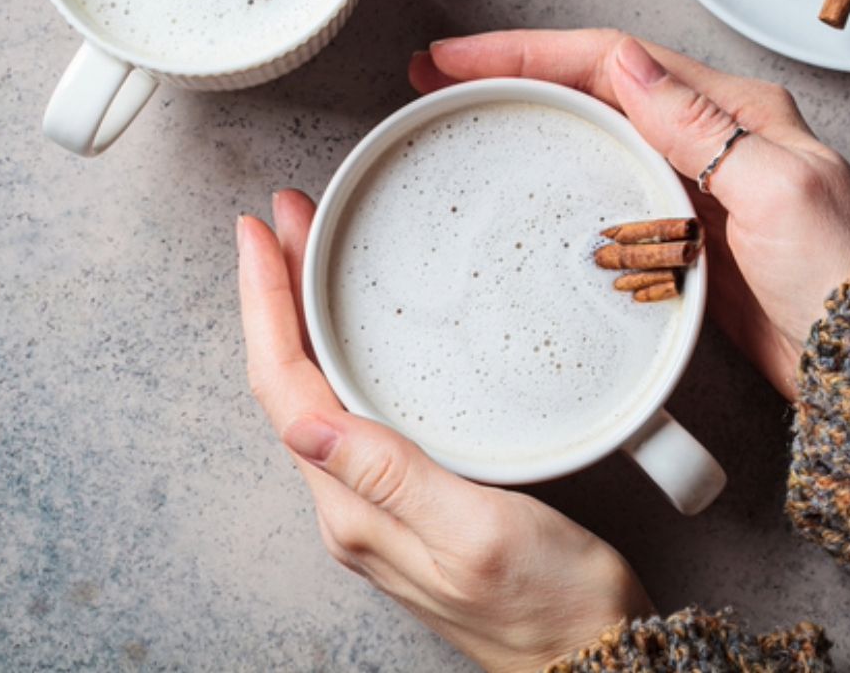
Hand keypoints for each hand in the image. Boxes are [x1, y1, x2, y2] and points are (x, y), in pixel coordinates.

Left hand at [238, 191, 653, 672]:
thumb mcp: (479, 533)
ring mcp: (378, 507)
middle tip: (282, 220)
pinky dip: (342, 352)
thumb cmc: (552, 605)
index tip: (256, 236)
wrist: (593, 659)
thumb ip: (393, 479)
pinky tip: (357, 330)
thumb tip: (306, 422)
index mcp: (357, 511)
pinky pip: (354, 411)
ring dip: (303, 318)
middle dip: (276, 294)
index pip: (286, 390)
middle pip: (290, 383)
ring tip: (305, 254)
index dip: (264, 307)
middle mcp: (353, 509)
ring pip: (317, 392)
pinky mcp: (411, 501)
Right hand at [410, 30, 849, 401]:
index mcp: (733, 111)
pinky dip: (558, 181)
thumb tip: (626, 62)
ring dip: (529, 121)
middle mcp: (710, 139)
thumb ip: (699, 125)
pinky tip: (526, 190)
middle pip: (592, 88)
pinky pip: (606, 193)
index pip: (612, 60)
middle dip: (513, 75)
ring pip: (593, 135)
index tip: (459, 60)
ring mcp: (692, 188)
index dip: (527, 52)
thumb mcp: (776, 186)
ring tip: (465, 119)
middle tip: (439, 79)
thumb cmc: (839, 275)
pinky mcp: (681, 238)